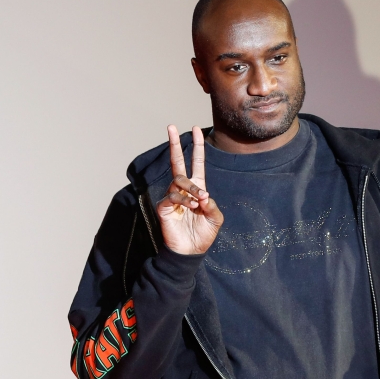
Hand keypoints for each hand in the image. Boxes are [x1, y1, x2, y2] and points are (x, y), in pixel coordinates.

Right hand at [156, 125, 223, 254]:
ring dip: (191, 189)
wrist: (191, 251)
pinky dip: (183, 201)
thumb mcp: (215, 218)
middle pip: (178, 162)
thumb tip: (202, 195)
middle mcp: (183, 189)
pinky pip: (172, 196)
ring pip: (179, 181)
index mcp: (197, 188)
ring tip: (198, 202)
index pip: (196, 163)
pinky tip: (190, 208)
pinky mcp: (164, 207)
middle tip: (171, 126)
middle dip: (174, 144)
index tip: (195, 128)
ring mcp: (172, 197)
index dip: (197, 146)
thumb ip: (211, 204)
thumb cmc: (203, 234)